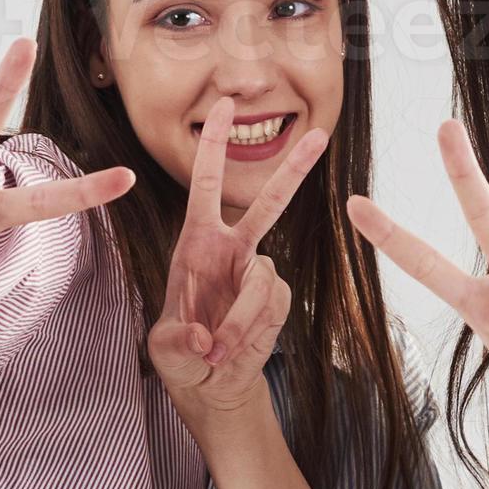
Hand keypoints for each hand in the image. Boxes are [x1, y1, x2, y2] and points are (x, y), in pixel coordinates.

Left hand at [146, 94, 326, 422]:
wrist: (211, 383)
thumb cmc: (182, 355)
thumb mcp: (166, 349)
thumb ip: (180, 342)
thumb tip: (207, 339)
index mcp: (198, 242)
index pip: (207, 183)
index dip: (215, 144)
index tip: (224, 105)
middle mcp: (233, 250)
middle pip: (269, 202)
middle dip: (294, 170)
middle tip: (321, 136)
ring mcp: (259, 274)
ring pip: (261, 281)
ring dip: (239, 318)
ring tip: (218, 350)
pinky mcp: (278, 300)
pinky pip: (271, 308)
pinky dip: (251, 331)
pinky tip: (234, 349)